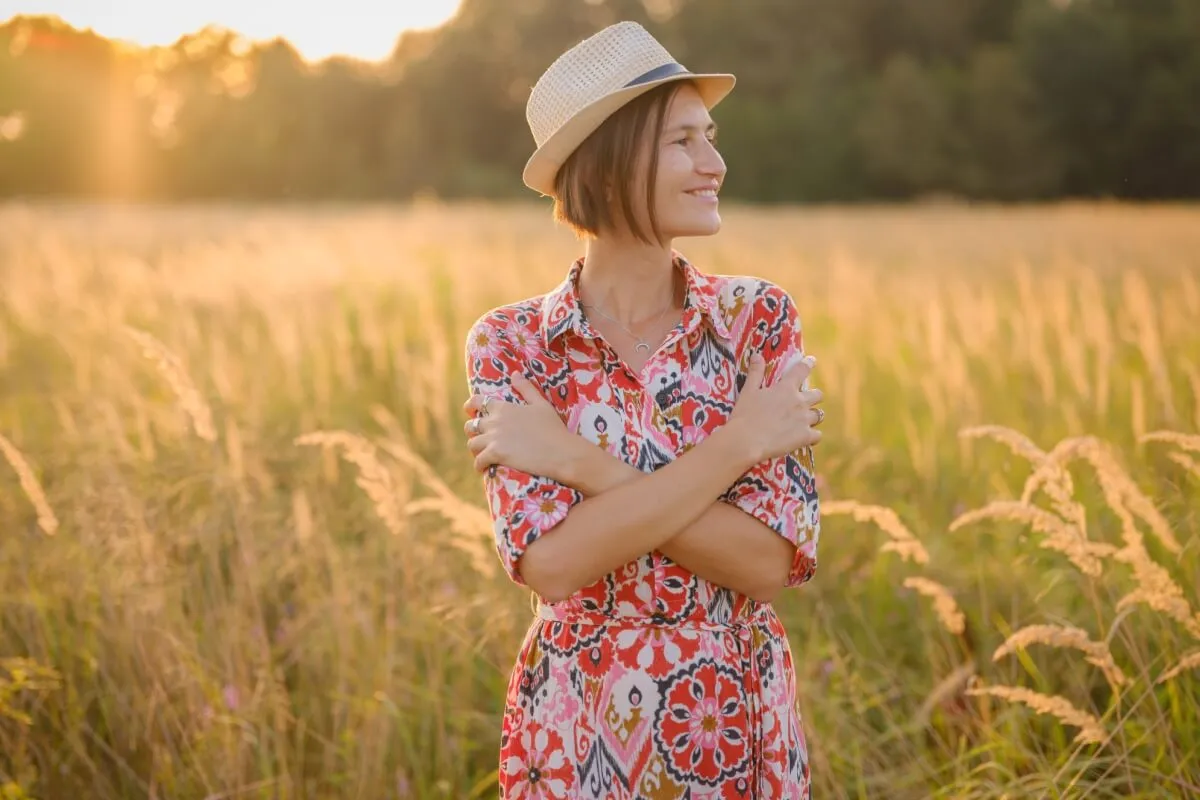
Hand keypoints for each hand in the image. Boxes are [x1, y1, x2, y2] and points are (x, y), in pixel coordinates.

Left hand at [462, 376, 578, 480]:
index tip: (470, 411)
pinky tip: (484, 468)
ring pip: (472, 444)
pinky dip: (479, 465)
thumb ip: (526, 388)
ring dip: (476, 450)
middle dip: (472, 432)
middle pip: (471, 425)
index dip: (470, 406)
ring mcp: (494, 438)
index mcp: (504, 407)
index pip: (477, 402)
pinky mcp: (496, 454)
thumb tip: (515, 374)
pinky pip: (478, 461)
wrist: (560, 452)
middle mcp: (495, 421)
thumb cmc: (553, 428)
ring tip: (482, 454)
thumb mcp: (541, 404)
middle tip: (480, 438)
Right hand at [729, 352, 823, 462]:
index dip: (808, 364)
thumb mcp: (748, 391)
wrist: (746, 441)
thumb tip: (757, 355)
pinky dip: (813, 436)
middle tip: (807, 400)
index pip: (801, 370)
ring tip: (808, 420)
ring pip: (820, 415)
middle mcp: (799, 402)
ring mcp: (804, 420)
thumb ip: (755, 373)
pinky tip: (808, 438)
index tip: (811, 360)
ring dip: (814, 416)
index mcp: (785, 388)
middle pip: (817, 395)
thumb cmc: (744, 415)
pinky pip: (818, 435)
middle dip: (814, 396)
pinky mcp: (805, 437)